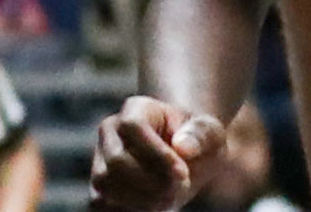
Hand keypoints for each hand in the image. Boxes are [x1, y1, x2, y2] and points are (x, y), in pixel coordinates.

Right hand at [89, 98, 228, 211]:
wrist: (184, 156)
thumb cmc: (197, 141)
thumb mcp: (210, 132)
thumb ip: (201, 134)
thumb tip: (182, 147)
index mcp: (136, 108)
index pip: (133, 127)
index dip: (158, 154)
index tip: (183, 173)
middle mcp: (111, 130)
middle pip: (117, 161)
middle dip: (152, 184)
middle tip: (178, 189)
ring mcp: (101, 157)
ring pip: (105, 184)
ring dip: (141, 202)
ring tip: (166, 200)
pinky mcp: (99, 185)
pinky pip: (99, 204)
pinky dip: (127, 210)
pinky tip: (151, 208)